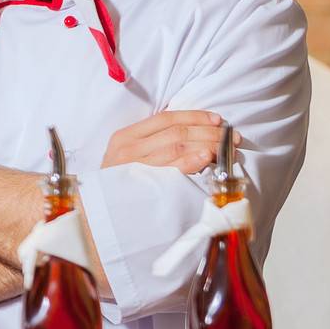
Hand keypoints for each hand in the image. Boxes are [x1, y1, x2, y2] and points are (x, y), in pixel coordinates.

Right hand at [101, 110, 237, 173]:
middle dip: (208, 132)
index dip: (194, 116)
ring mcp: (134, 166)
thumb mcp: (127, 158)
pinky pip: (169, 169)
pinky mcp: (140, 184)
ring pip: (176, 147)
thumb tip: (190, 134)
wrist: (97, 212)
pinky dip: (189, 161)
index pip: (166, 119)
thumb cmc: (118, 183)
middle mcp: (128, 147)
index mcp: (126, 136)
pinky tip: (205, 157)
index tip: (218, 120)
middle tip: (233, 137)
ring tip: (227, 147)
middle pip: (176, 132)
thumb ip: (151, 144)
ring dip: (206, 144)